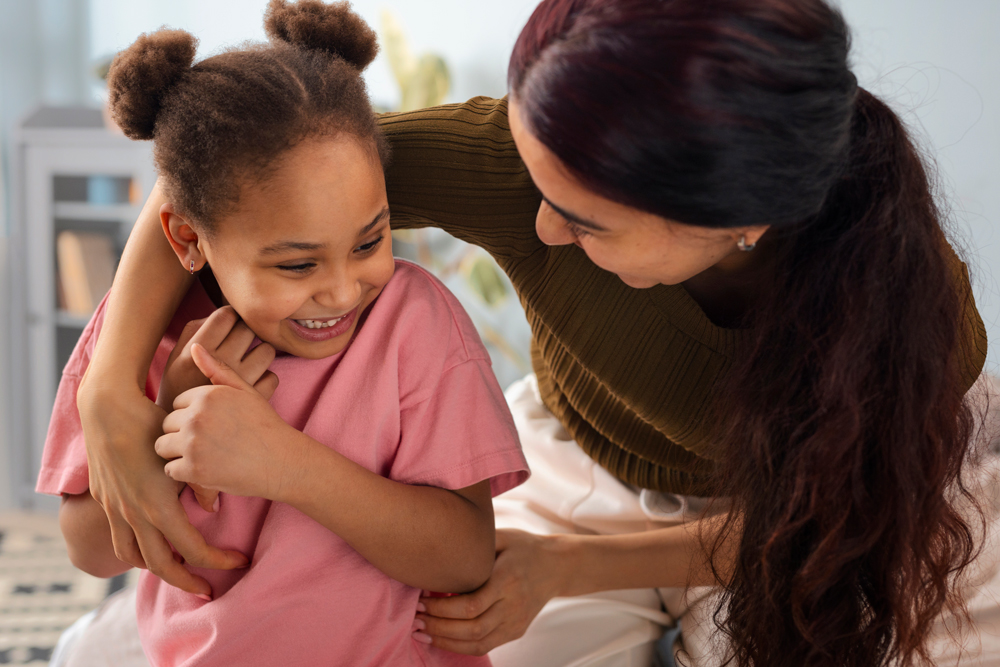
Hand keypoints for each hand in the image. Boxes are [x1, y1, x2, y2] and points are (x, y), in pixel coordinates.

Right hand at [77, 370, 249, 598]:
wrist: (109, 409)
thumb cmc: (153, 425)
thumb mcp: (183, 455)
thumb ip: (201, 483)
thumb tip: (213, 509)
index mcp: (159, 507)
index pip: (194, 551)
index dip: (218, 561)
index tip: (238, 562)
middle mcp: (134, 515)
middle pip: (162, 567)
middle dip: (188, 582)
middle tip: (209, 590)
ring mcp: (116, 511)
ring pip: (135, 557)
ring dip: (157, 569)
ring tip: (179, 570)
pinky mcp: (105, 502)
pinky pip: (119, 540)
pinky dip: (135, 552)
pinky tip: (150, 547)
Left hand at [155, 344, 295, 499]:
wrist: (281, 461)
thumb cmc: (264, 426)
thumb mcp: (246, 392)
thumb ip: (218, 369)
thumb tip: (194, 346)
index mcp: (207, 395)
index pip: (178, 403)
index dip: (193, 415)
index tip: (212, 425)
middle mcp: (196, 417)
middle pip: (167, 424)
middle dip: (182, 433)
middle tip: (208, 442)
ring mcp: (193, 444)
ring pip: (162, 446)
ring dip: (178, 452)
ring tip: (202, 455)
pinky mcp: (193, 471)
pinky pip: (170, 470)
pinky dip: (184, 473)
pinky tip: (204, 470)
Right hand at [157, 306, 276, 411]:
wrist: (181, 434)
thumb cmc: (180, 389)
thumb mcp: (176, 358)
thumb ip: (194, 331)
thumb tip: (224, 313)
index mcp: (198, 349)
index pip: (227, 314)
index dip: (230, 317)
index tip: (228, 327)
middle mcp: (221, 362)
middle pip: (249, 329)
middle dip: (245, 334)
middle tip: (238, 345)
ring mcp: (240, 382)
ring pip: (267, 351)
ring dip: (259, 355)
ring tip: (246, 364)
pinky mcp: (254, 400)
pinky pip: (273, 376)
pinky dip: (265, 379)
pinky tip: (251, 384)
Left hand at [415, 529, 567, 654]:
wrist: (557, 565)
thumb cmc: (523, 547)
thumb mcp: (502, 537)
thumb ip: (475, 544)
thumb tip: (437, 546)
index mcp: (508, 578)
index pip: (471, 604)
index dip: (442, 608)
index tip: (422, 600)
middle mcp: (513, 604)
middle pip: (472, 626)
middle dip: (438, 626)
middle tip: (415, 618)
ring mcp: (516, 621)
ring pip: (477, 641)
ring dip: (445, 640)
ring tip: (421, 631)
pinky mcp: (516, 630)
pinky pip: (485, 646)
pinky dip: (460, 647)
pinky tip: (440, 639)